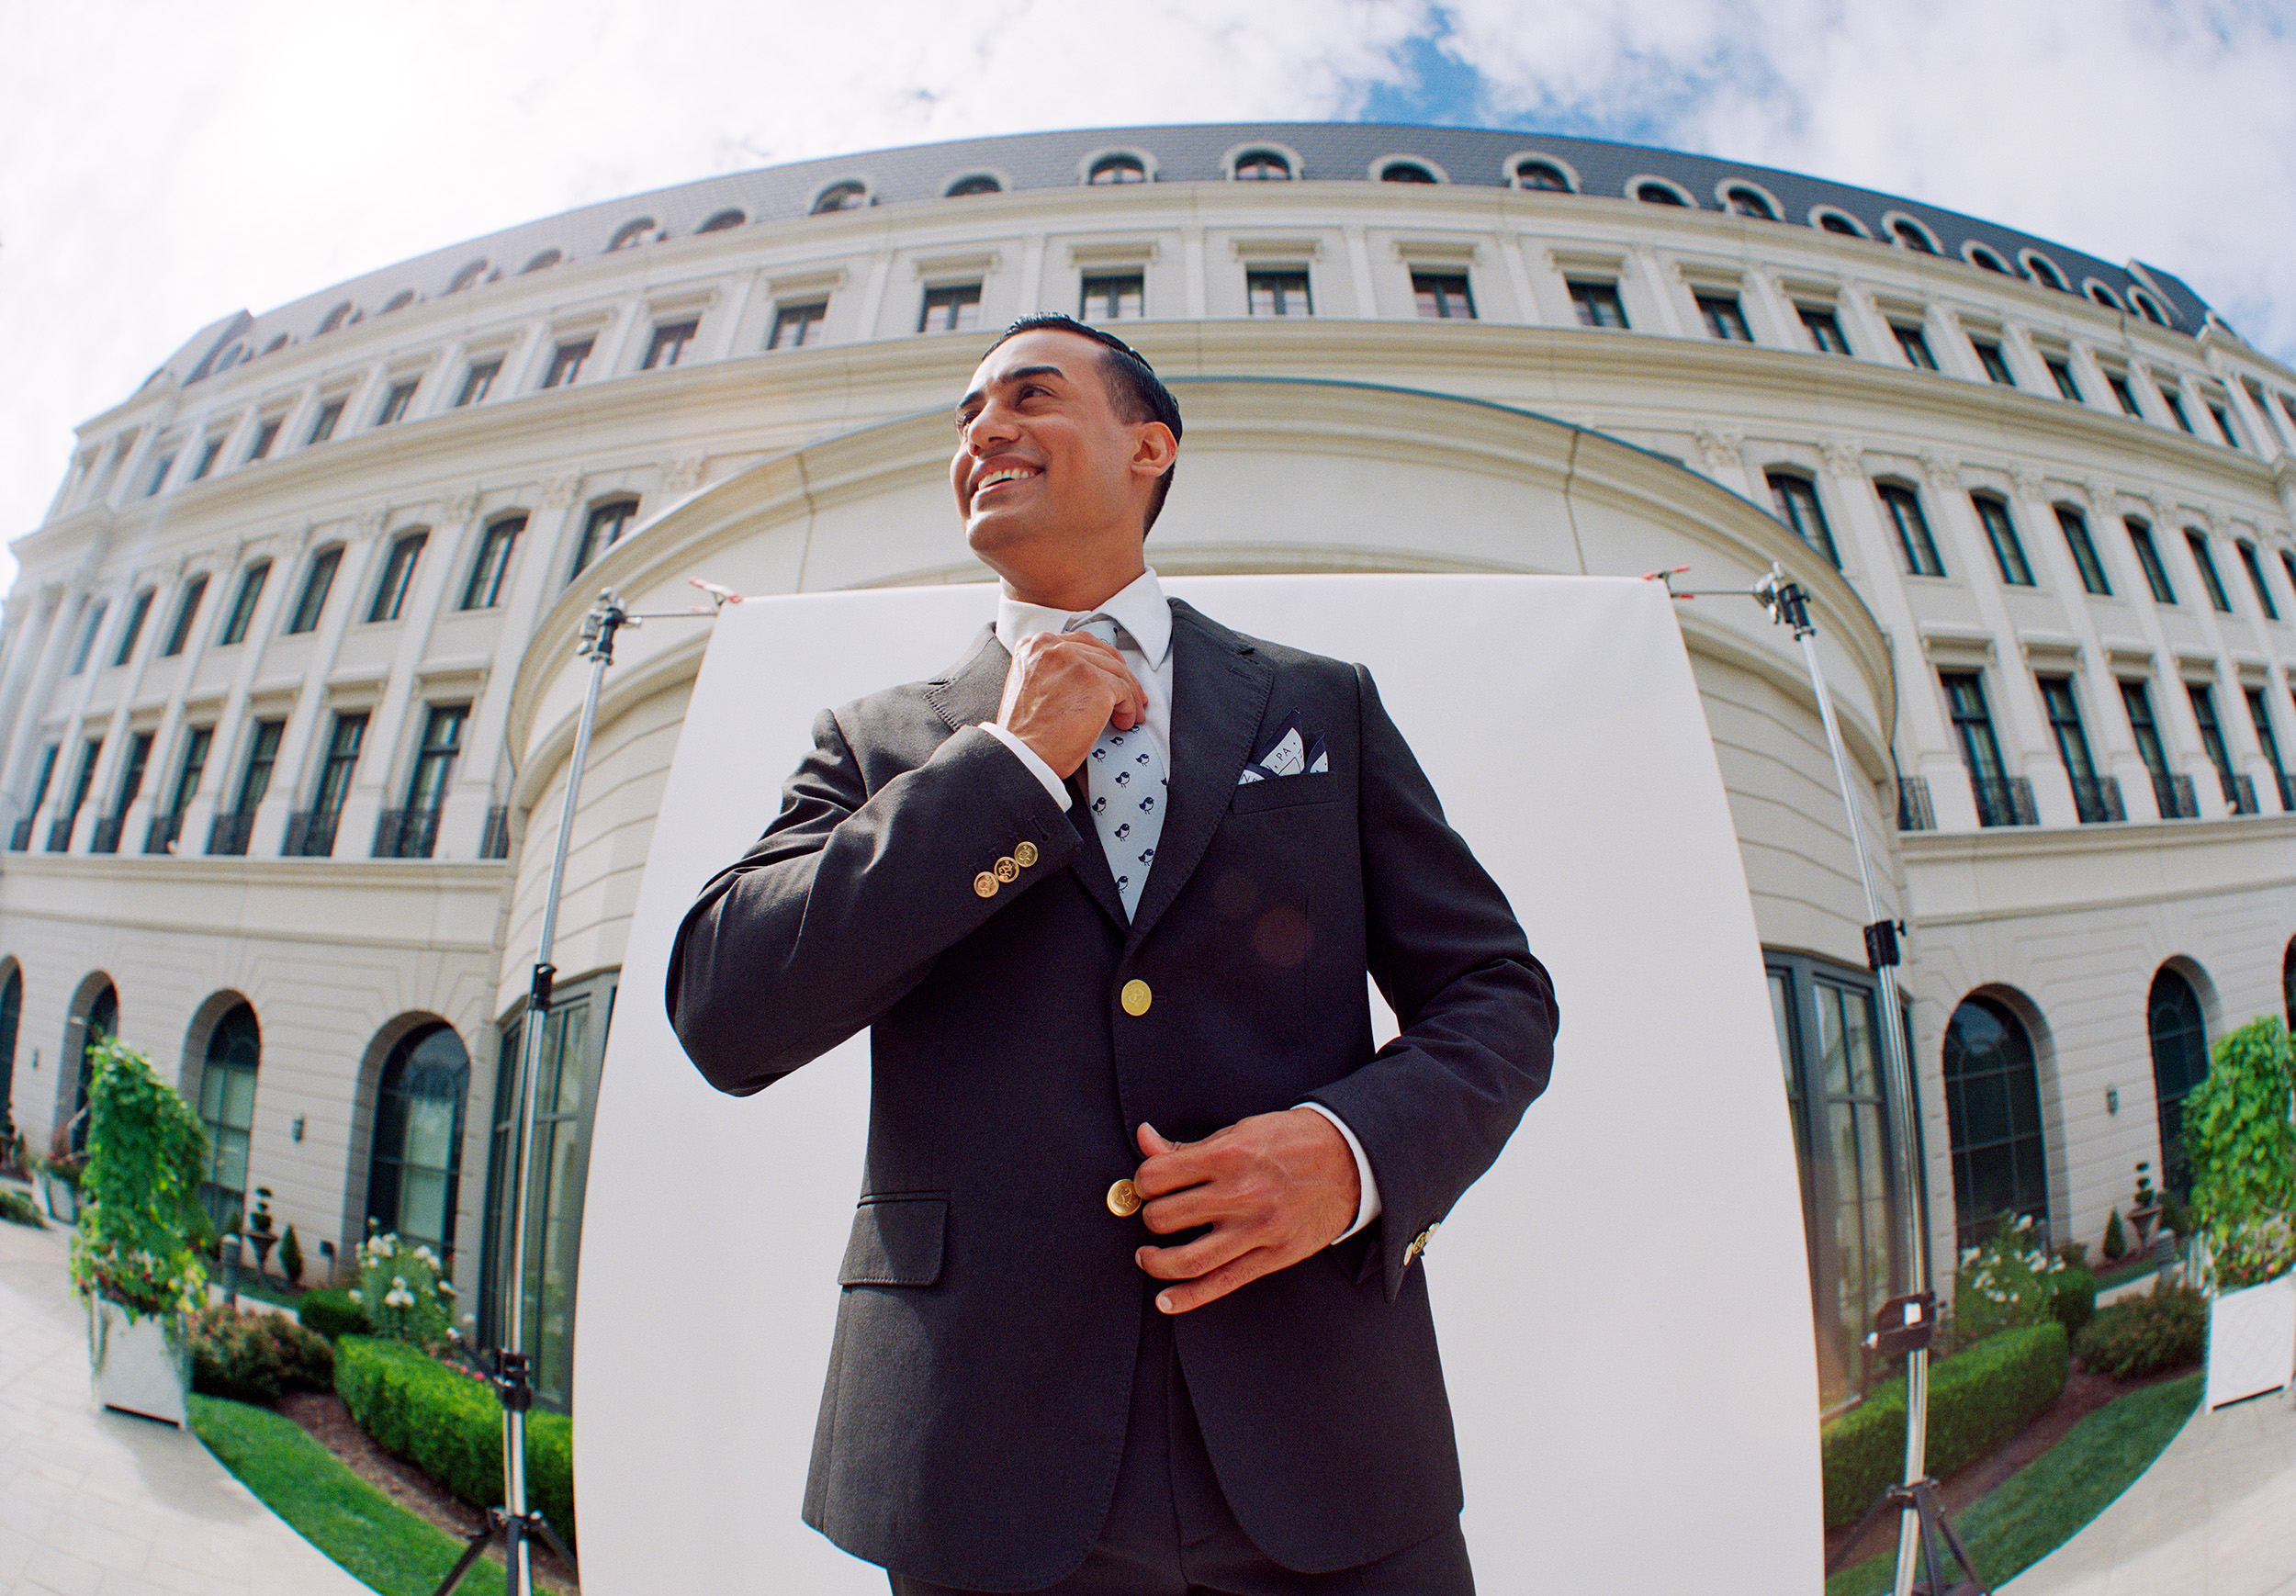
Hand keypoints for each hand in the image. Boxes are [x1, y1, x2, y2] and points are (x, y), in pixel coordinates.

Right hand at [995, 631, 1146, 777]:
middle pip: (1103, 655)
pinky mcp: (1096, 683)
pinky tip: (1123, 720)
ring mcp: (1077, 663)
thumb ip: (1052, 670)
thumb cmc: (1025, 732)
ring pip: (1117, 672)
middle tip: (1129, 694)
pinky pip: (1124, 692)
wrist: (1023, 755)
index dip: (1101, 661)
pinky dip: (1129, 708)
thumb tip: (1083, 674)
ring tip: (1129, 713)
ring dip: (1129, 695)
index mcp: (1036, 646)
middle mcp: (1054, 647)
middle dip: (1120, 676)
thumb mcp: (1029, 684)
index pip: (1081, 643)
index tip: (1110, 674)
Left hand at [1131, 1111, 1359, 1314]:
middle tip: (1155, 1214)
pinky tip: (1165, 1301)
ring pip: (1185, 1259)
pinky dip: (1187, 1298)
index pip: (1157, 1177)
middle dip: (1149, 1217)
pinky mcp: (1273, 1256)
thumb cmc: (1292, 1140)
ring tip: (1148, 1256)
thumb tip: (1144, 1140)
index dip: (1142, 1183)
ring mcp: (1257, 1229)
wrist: (1351, 1159)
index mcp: (1228, 1155)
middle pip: (1165, 1218)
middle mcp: (1239, 1194)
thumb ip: (1188, 1145)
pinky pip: (1221, 1284)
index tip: (1147, 1186)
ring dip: (1155, 1261)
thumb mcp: (1240, 1131)